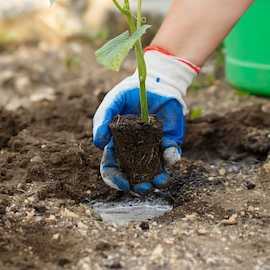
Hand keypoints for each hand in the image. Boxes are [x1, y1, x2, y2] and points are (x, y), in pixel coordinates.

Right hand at [92, 47, 199, 194]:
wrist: (156, 81)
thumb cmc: (130, 93)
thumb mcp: (112, 102)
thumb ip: (101, 120)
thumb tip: (98, 144)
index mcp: (117, 145)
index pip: (112, 167)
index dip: (114, 178)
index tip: (121, 182)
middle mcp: (135, 151)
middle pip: (134, 176)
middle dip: (138, 186)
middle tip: (144, 188)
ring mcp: (153, 148)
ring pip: (155, 172)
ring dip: (158, 179)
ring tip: (161, 180)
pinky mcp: (171, 142)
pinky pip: (172, 156)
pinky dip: (172, 157)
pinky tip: (170, 151)